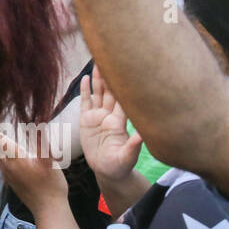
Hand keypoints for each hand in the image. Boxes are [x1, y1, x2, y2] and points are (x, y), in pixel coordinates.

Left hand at [0, 127, 67, 213]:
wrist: (48, 210)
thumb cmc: (52, 185)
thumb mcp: (50, 162)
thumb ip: (42, 142)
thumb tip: (38, 124)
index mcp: (16, 159)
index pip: (0, 139)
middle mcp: (9, 167)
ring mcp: (9, 176)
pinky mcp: (11, 183)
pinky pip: (0, 165)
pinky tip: (1, 156)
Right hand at [78, 68, 142, 182]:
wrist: (107, 171)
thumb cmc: (120, 166)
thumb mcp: (127, 157)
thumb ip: (133, 146)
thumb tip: (143, 135)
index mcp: (119, 122)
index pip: (122, 99)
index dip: (124, 85)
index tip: (125, 69)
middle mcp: (109, 116)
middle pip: (110, 92)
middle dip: (110, 76)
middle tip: (110, 57)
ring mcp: (98, 117)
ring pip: (98, 94)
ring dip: (98, 79)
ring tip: (97, 63)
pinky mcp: (87, 121)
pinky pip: (86, 103)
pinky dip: (86, 90)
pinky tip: (86, 79)